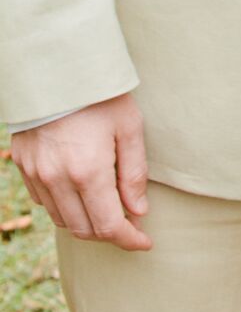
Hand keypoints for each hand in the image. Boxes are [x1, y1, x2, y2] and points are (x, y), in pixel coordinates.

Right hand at [11, 95, 150, 249]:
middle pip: (85, 229)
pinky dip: (65, 207)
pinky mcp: (24, 167)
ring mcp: (37, 175)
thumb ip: (134, 173)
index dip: (130, 239)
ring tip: (108, 209)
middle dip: (110, 233)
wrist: (56, 69)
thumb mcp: (129, 127)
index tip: (145, 242)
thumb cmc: (100, 94)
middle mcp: (58, 180)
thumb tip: (139, 211)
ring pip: (62, 220)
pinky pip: (45, 202)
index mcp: (88, 172)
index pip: (109, 226)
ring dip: (86, 223)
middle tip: (131, 223)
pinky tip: (81, 194)